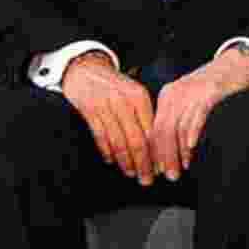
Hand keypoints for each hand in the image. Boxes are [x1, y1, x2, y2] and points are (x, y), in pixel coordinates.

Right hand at [61, 50, 155, 185]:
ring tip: (131, 174)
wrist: (87, 69)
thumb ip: (144, 114)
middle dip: (143, 163)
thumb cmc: (115, 84)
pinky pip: (101, 137)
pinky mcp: (89, 112)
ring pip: (119, 142)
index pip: (152, 129)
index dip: (157, 151)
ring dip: (126, 162)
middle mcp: (124, 102)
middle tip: (148, 179)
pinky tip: (112, 162)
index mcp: (140, 97)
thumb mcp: (134, 92)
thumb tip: (157, 142)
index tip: (161, 166)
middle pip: (137, 139)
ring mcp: (106, 107)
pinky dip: (107, 152)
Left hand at [150, 47, 248, 180]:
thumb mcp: (188, 99)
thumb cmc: (213, 87)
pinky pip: (196, 117)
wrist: (237, 64)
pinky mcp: (210, 93)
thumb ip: (176, 119)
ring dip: (179, 152)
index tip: (157, 170)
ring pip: (178, 127)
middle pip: (163, 130)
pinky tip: (191, 149)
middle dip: (164, 157)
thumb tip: (165, 152)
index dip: (154, 153)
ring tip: (182, 168)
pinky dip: (192, 134)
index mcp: (167, 95)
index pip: (154, 129)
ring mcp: (193, 92)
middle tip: (170, 175)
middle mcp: (177, 93)